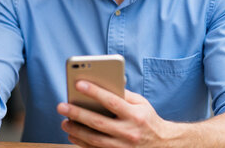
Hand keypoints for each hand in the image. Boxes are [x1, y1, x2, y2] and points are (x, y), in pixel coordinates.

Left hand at [57, 81, 174, 147]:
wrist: (163, 145)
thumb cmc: (148, 119)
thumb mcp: (141, 104)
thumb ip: (123, 94)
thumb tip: (102, 82)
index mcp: (135, 115)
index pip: (112, 101)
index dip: (94, 92)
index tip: (78, 84)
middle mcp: (129, 132)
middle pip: (98, 123)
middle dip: (77, 113)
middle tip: (61, 106)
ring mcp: (123, 147)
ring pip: (94, 140)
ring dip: (76, 131)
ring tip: (64, 122)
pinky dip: (82, 143)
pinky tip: (72, 135)